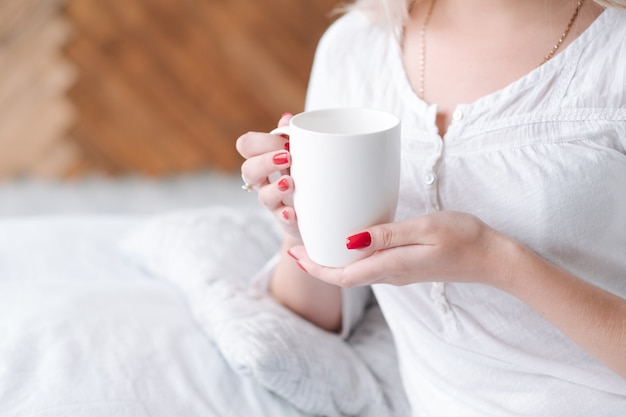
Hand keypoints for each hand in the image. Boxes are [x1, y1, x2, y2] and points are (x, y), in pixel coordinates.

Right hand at [236, 113, 299, 238]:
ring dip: (275, 189)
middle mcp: (264, 180)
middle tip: (288, 158)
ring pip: (262, 196)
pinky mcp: (287, 219)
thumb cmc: (305, 171)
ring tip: (290, 183)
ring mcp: (274, 200)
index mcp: (264, 157)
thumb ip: (293, 134)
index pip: (246, 145)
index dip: (261, 142)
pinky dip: (285, 215)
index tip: (286, 143)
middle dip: (265, 162)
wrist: (321, 206)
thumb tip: (287, 118)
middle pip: (249, 169)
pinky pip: (280, 219)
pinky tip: (293, 213)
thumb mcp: (301, 149)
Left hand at [288, 211, 506, 287]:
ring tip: (316, 242)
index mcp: (391, 266)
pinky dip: (351, 259)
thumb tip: (349, 241)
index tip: (294, 253)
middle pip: (344, 276)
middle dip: (317, 265)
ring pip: (356, 273)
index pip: (342, 276)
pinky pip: (370, 267)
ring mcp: (399, 273)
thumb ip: (387, 236)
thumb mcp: (425, 229)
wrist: (493, 258)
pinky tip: (349, 242)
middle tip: (296, 246)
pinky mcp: (406, 267)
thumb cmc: (463, 238)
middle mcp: (391, 274)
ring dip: (332, 263)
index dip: (315, 267)